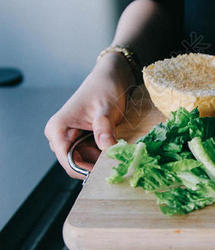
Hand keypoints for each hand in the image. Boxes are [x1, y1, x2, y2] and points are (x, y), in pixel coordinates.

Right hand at [44, 54, 134, 178]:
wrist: (111, 77)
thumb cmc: (104, 88)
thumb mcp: (105, 110)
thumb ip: (104, 130)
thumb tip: (108, 150)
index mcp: (58, 130)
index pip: (69, 163)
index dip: (88, 171)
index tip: (109, 172)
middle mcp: (61, 137)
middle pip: (78, 165)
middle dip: (98, 168)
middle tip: (120, 168)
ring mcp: (72, 139)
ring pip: (87, 162)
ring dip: (104, 163)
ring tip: (122, 160)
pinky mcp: (84, 139)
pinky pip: (94, 155)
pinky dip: (106, 156)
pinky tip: (119, 154)